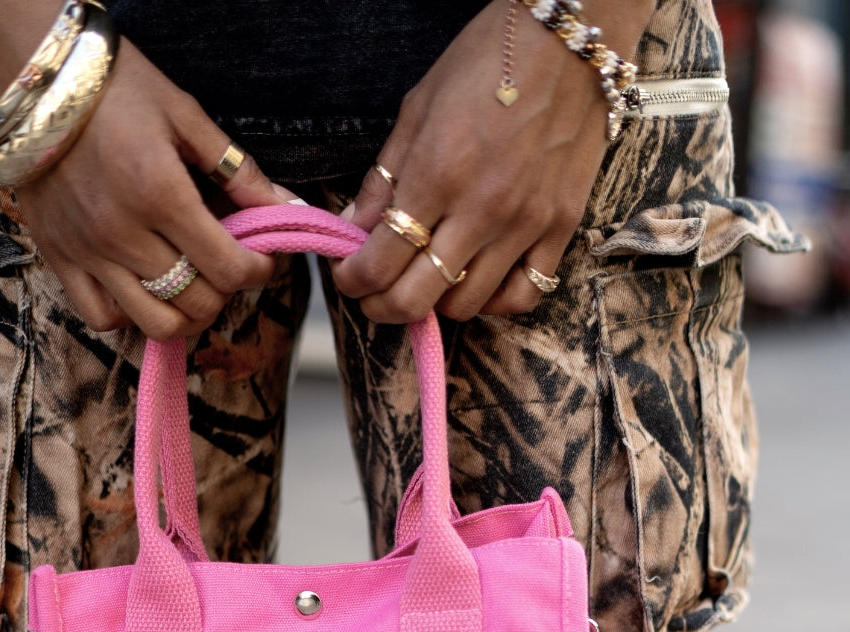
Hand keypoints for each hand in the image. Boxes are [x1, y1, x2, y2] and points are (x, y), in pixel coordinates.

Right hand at [0, 0, 297, 337]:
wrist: (35, 80)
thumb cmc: (116, 89)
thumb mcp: (186, 116)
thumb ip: (238, 170)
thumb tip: (287, 207)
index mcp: (160, 193)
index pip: (229, 268)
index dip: (259, 271)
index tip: (263, 259)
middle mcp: (122, 233)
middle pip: (197, 302)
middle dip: (226, 291)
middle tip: (227, 266)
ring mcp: (88, 252)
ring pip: (155, 324)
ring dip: (185, 314)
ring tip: (191, 286)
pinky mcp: (60, 259)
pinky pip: (103, 318)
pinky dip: (131, 315)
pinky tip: (145, 288)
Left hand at [331, 0, 652, 323]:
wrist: (571, 38)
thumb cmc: (488, 61)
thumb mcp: (417, 108)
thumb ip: (383, 177)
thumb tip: (353, 229)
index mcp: (437, 173)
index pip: (378, 262)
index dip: (352, 280)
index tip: (348, 275)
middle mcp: (481, 208)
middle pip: (415, 299)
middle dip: (382, 305)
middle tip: (375, 292)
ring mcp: (525, 223)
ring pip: (464, 306)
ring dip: (435, 304)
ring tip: (426, 280)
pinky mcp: (561, 227)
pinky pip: (523, 296)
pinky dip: (494, 302)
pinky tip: (478, 280)